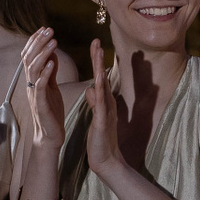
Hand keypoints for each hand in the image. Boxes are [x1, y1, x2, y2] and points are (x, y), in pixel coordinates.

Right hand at [21, 28, 65, 146]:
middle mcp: (30, 84)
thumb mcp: (52, 87)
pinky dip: (45, 73)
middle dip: (38, 42)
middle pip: (29, 58)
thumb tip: (52, 54)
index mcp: (33, 79)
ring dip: (43, 53)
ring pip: (33, 69)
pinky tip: (51, 63)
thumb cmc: (51, 111)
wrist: (49, 135)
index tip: (44, 28)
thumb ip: (50, 71)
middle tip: (49, 29)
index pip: (29, 55)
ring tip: (53, 42)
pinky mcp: (40, 104)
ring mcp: (34, 93)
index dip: (35, 41)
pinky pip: (40, 86)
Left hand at [83, 39, 125, 176]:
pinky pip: (100, 104)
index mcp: (104, 100)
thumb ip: (95, 101)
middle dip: (98, 58)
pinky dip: (98, 92)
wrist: (105, 159)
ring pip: (102, 86)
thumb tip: (91, 88)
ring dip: (99, 69)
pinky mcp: (103, 121)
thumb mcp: (97, 116)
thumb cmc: (100, 138)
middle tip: (96, 40)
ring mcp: (106, 110)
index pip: (99, 77)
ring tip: (97, 54)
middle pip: (101, 76)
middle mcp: (107, 102)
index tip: (94, 44)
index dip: (96, 61)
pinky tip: (97, 81)